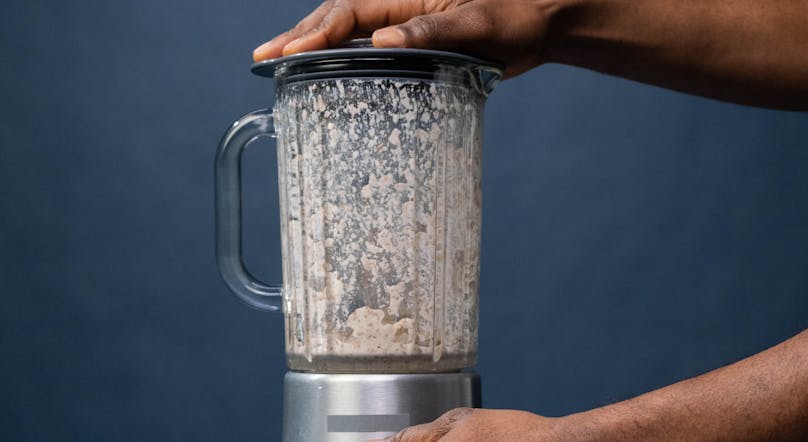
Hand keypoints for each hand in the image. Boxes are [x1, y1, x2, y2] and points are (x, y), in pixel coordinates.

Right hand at [252, 0, 562, 76]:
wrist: (546, 19)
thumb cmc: (520, 17)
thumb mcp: (480, 25)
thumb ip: (432, 31)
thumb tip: (380, 40)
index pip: (351, 10)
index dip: (317, 32)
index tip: (289, 53)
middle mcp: (400, 0)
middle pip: (337, 14)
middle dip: (299, 35)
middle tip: (261, 58)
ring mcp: (403, 16)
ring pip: (346, 27)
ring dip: (311, 42)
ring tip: (273, 61)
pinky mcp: (411, 33)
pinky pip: (365, 40)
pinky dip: (337, 53)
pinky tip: (318, 69)